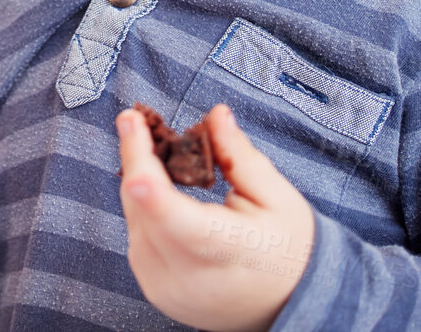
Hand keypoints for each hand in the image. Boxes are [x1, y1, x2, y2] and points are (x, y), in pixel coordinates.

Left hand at [116, 103, 316, 331]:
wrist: (288, 305)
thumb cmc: (287, 249)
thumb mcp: (277, 196)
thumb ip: (239, 155)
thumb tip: (216, 115)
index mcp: (224, 248)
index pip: (170, 211)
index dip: (141, 163)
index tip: (132, 122)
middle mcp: (186, 274)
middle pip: (142, 204)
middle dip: (137, 157)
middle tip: (140, 122)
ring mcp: (165, 287)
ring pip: (133, 218)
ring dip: (139, 182)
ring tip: (156, 156)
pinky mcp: (154, 290)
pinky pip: (136, 236)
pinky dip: (143, 209)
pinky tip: (160, 193)